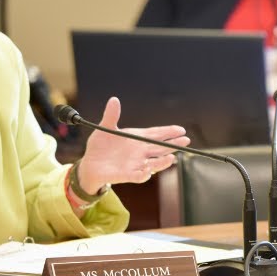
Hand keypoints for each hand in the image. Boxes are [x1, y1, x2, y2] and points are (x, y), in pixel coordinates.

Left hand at [75, 97, 189, 192]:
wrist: (90, 164)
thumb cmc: (100, 145)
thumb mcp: (105, 128)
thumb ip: (111, 115)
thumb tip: (114, 99)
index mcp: (137, 138)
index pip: (156, 134)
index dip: (169, 132)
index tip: (181, 129)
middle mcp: (140, 152)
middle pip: (160, 148)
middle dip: (173, 144)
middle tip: (186, 140)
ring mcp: (135, 164)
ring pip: (153, 163)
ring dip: (162, 161)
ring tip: (171, 157)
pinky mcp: (126, 174)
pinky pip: (137, 175)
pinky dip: (143, 174)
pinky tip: (148, 171)